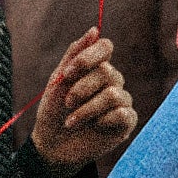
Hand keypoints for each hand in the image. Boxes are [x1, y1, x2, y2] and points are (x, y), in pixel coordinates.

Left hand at [30, 28, 137, 177]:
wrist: (51, 147)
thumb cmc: (53, 112)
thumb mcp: (58, 82)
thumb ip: (74, 55)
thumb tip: (94, 30)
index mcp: (96, 68)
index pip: (105, 47)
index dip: (88, 57)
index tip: (67, 74)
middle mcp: (112, 81)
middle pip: (107, 72)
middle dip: (81, 89)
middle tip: (67, 103)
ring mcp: (121, 101)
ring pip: (113, 94)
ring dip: (87, 110)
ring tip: (72, 122)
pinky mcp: (126, 121)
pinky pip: (123, 113)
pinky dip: (103, 120)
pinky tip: (93, 128)